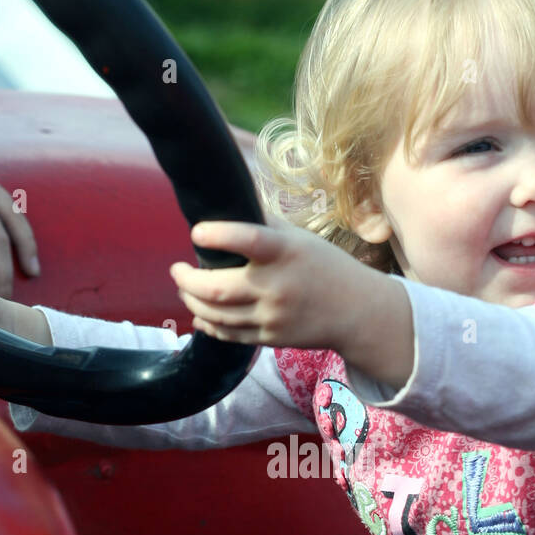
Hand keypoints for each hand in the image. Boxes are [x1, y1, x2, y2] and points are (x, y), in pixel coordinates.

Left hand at [170, 215, 413, 386]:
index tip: (197, 232)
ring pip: (217, 315)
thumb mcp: (299, 237)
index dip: (218, 235)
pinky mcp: (270, 338)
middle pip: (217, 289)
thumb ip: (264, 222)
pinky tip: (199, 314)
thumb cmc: (325, 266)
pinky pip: (229, 334)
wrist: (356, 312)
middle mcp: (277, 286)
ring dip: (192, 301)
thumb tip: (230, 196)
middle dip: (186, 280)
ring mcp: (272, 316)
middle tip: (177, 269)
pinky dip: (208, 324)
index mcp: (285, 252)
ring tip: (185, 289)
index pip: (248, 240)